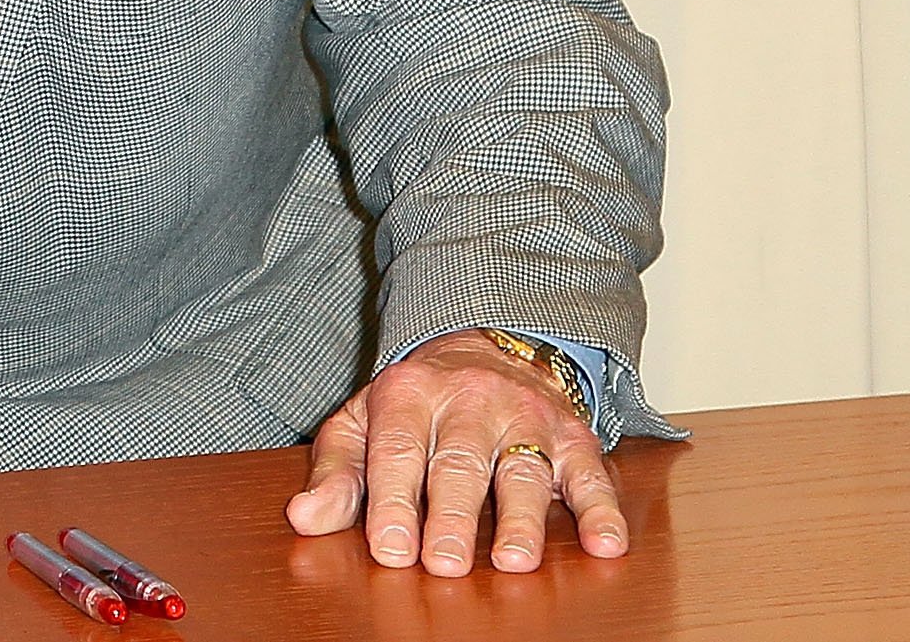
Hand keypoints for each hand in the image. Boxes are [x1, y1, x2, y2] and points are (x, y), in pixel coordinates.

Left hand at [285, 329, 626, 575]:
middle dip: (451, 515)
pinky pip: (590, 472)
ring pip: (523, 469)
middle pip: (459, 462)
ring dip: (520, 519)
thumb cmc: (416, 403)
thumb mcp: (362, 422)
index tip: (390, 550)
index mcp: (408, 394)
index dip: (392, 502)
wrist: (487, 346)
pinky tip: (604, 542)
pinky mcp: (571, 435)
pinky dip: (601, 509)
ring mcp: (524, 417)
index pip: (397, 452)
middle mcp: (469, 400)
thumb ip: (336, 472)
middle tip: (443, 564)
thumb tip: (304, 518)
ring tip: (512, 561)